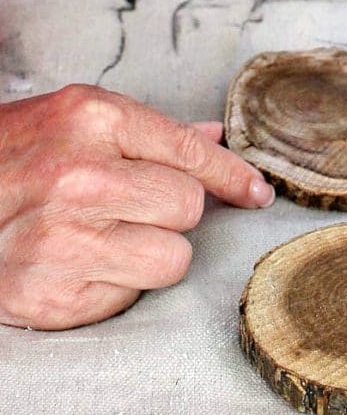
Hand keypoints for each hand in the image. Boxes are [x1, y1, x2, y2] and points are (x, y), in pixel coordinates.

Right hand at [0, 84, 273, 329]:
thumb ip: (149, 130)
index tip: (255, 193)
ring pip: (172, 258)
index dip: (232, 176)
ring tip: (105, 234)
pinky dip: (114, 282)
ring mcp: (64, 240)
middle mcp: (81, 177)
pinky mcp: (53, 296)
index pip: (190, 152)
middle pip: (188, 207)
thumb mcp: (74, 117)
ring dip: (151, 251)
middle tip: (129, 202)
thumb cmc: (12, 153)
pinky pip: (131, 296)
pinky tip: (78, 260)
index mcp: (92, 120)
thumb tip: (214, 138)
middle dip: (170, 209)